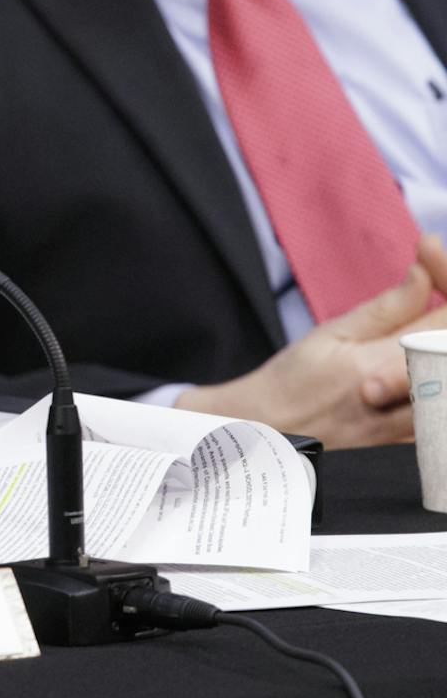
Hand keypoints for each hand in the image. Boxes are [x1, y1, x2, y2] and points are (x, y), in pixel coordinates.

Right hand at [176, 235, 446, 446]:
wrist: (268, 434)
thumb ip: (386, 309)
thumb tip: (423, 273)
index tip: (426, 251)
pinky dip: (432, 382)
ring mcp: (412, 429)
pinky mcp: (413, 446)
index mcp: (381, 363)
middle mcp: (405, 398)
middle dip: (441, 318)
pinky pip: (437, 412)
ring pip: (444, 382)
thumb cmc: (292, 382)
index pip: (444, 321)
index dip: (444, 279)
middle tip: (428, 280)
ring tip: (420, 328)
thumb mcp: (331, 334)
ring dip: (437, 349)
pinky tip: (419, 367)